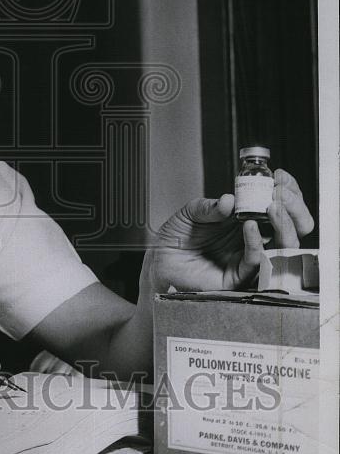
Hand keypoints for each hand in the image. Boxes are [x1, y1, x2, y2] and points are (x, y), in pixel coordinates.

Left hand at [142, 169, 313, 294]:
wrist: (160, 258)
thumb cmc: (177, 235)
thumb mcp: (191, 211)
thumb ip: (210, 206)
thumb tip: (230, 200)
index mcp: (247, 219)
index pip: (281, 207)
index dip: (286, 193)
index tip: (280, 178)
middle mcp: (253, 238)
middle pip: (293, 227)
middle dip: (294, 208)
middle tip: (281, 194)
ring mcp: (248, 256)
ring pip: (283, 246)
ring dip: (283, 224)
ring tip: (272, 205)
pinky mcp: (239, 275)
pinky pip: (256, 260)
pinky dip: (256, 242)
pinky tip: (250, 226)